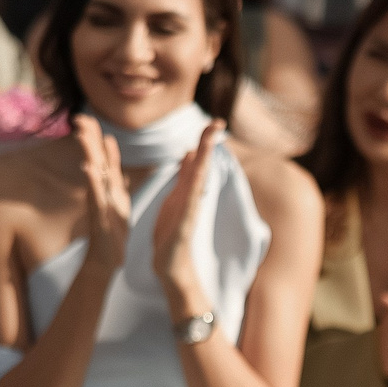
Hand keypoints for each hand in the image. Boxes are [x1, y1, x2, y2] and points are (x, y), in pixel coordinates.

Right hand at [74, 115, 132, 274]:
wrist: (106, 259)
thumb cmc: (112, 232)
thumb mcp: (118, 203)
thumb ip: (116, 183)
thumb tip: (117, 170)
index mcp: (109, 188)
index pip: (103, 157)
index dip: (95, 138)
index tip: (87, 118)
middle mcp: (102, 192)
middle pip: (95, 160)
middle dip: (88, 139)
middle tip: (79, 118)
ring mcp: (99, 203)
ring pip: (94, 174)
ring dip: (89, 155)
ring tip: (81, 135)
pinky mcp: (99, 217)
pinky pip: (96, 197)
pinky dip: (93, 183)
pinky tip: (89, 170)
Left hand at [150, 118, 222, 317]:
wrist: (170, 265)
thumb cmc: (171, 233)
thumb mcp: (174, 199)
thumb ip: (182, 177)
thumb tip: (189, 152)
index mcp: (187, 189)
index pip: (197, 158)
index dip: (204, 139)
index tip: (214, 121)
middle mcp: (192, 196)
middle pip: (202, 164)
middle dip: (208, 143)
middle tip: (217, 122)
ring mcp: (190, 210)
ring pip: (198, 180)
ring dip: (204, 161)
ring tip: (209, 140)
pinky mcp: (186, 225)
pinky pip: (190, 203)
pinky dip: (194, 189)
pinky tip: (197, 177)